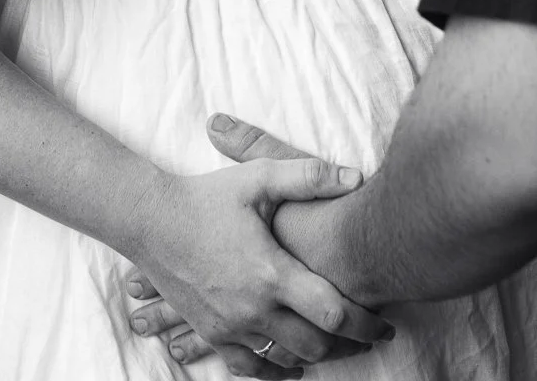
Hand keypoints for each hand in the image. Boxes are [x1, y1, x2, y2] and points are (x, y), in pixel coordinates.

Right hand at [127, 118, 387, 375]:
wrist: (150, 220)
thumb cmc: (206, 196)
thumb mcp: (258, 179)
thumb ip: (308, 176)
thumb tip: (356, 176)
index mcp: (271, 273)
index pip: (334, 312)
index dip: (367, 322)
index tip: (386, 321)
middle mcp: (254, 308)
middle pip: (316, 345)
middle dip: (350, 345)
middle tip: (370, 336)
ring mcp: (231, 326)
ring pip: (286, 361)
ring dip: (317, 356)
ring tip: (339, 346)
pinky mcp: (211, 333)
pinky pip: (249, 368)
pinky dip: (275, 372)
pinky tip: (291, 367)